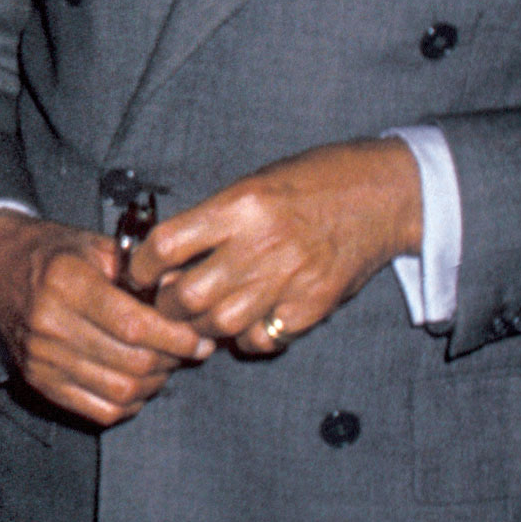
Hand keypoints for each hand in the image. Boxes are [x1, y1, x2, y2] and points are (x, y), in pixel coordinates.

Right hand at [0, 207, 213, 427]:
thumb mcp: (94, 245)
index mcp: (65, 281)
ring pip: (121, 391)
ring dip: (155, 383)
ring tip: (164, 363)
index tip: (199, 337)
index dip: (175, 337)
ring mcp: (41, 358)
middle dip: (172, 360)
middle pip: (132, 362)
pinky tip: (138, 382)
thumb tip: (187, 295)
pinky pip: (100, 410)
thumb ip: (142, 270)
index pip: (133, 324)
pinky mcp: (38, 381)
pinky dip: (130, 403)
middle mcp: (49, 323)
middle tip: (187, 349)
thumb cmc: (52, 253)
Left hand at [129, 137, 421, 355]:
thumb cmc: (311, 183)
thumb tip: (166, 256)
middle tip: (166, 304)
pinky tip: (244, 324)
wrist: (382, 195)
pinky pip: (263, 338)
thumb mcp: (253, 183)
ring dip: (201, 328)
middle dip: (166, 306)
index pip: (167, 244)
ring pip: (220, 325)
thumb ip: (212, 220)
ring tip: (200, 319)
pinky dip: (246, 338)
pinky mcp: (313, 306)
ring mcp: (289, 279)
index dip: (142, 266)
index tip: (139, 273)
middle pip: (188, 295)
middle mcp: (260, 244)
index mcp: (239, 205)